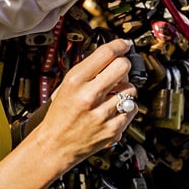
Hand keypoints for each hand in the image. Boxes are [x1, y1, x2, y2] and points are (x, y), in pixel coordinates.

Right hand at [38, 38, 136, 165]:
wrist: (55, 144)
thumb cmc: (60, 113)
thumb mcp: (66, 85)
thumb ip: (88, 71)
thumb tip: (113, 56)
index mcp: (75, 80)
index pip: (106, 53)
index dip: (119, 45)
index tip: (124, 44)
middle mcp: (89, 96)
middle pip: (123, 67)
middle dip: (123, 65)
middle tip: (118, 70)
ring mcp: (102, 114)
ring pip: (131, 89)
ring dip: (124, 90)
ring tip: (112, 95)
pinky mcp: (113, 129)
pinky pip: (132, 109)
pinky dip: (126, 108)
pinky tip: (113, 109)